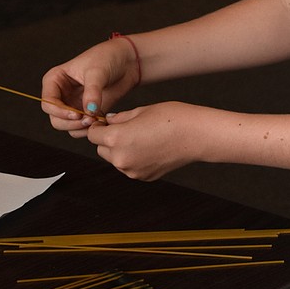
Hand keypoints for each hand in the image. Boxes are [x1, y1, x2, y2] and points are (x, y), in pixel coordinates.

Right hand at [41, 37, 139, 136]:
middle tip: (88, 120)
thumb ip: (92, 92)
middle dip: (70, 123)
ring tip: (95, 120)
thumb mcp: (97, 72)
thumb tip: (89, 111)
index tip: (76, 114)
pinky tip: (100, 122)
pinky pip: (81, 128)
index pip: (48, 102)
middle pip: (55, 118)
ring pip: (67, 126)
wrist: (126, 62)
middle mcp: (61, 94)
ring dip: (79, 128)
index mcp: (55, 80)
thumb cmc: (107, 57)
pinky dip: (88, 130)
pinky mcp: (86, 113)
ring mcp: (73, 105)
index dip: (58, 111)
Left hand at [87, 102, 201, 180]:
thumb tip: (108, 121)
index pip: (93, 135)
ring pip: (115, 160)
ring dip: (120, 150)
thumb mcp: (141, 111)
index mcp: (116, 139)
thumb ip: (120, 118)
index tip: (105, 122)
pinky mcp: (144, 177)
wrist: (196, 135)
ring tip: (141, 137)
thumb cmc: (172, 118)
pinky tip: (150, 147)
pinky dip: (134, 158)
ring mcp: (132, 171)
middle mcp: (121, 158)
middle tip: (126, 128)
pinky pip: (130, 167)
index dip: (98, 127)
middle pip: (101, 149)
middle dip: (108, 139)